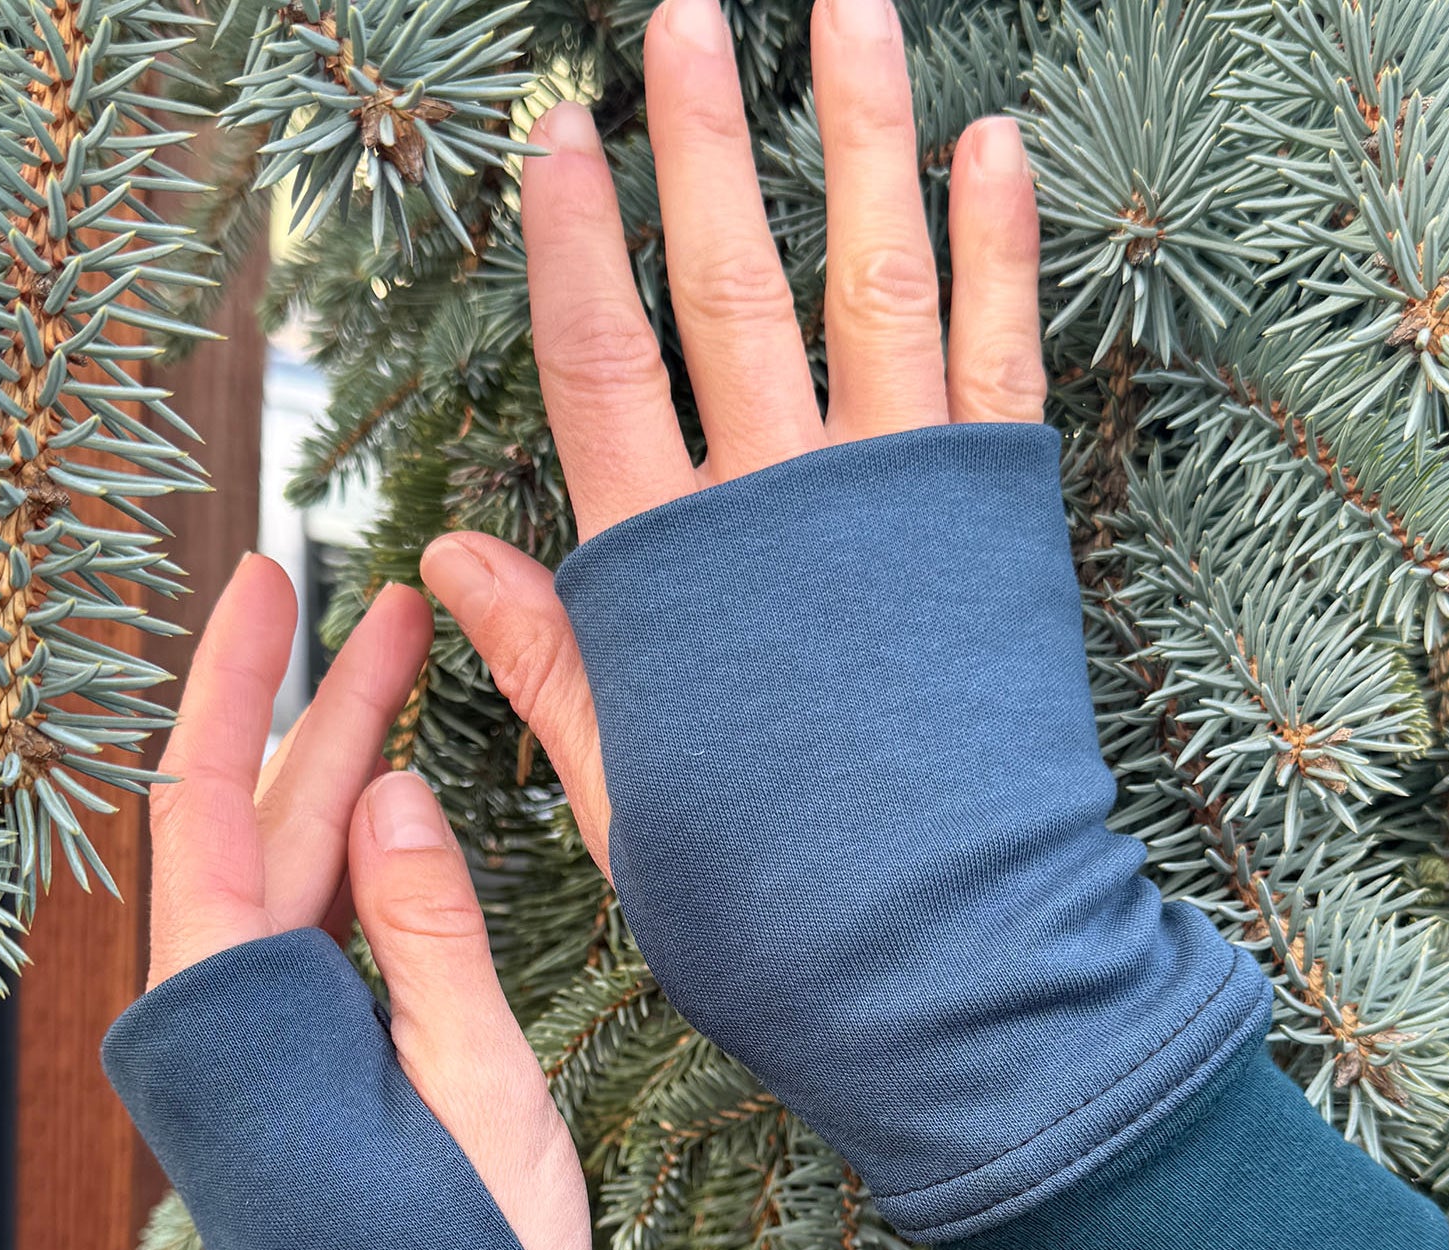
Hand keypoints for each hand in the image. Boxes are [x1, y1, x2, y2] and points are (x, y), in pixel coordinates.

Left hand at [147, 554, 591, 1249]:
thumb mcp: (477, 1092)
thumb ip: (427, 937)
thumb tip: (385, 794)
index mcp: (239, 1022)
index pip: (209, 808)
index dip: (240, 684)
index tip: (274, 574)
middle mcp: (219, 1027)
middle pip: (253, 827)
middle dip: (324, 712)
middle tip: (396, 606)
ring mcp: (250, 1054)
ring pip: (284, 877)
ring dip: (342, 777)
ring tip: (413, 673)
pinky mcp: (288, 1078)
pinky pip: (308, 937)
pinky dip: (352, 862)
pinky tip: (400, 808)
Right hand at [418, 0, 1044, 869]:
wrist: (938, 955)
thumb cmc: (766, 895)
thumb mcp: (622, 794)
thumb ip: (550, 660)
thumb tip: (447, 548)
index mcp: (673, 574)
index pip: (600, 365)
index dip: (575, 241)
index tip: (563, 128)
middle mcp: (782, 505)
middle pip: (729, 286)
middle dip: (705, 143)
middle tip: (687, 17)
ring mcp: (897, 499)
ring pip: (870, 280)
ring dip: (860, 138)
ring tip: (854, 9)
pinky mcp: (998, 516)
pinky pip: (997, 351)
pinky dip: (1001, 244)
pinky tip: (994, 142)